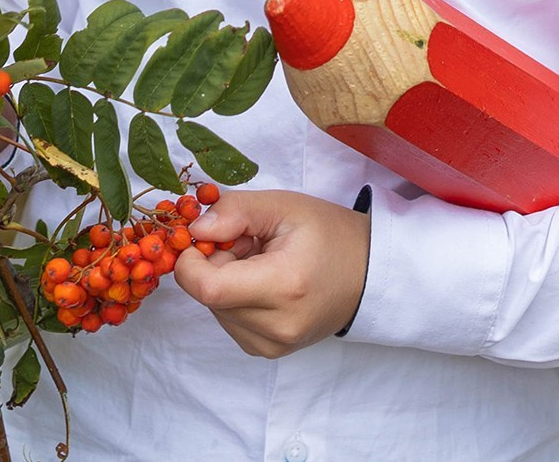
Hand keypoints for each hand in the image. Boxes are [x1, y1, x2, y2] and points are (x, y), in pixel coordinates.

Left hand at [171, 189, 368, 357]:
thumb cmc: (329, 235)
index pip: (208, 288)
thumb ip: (234, 211)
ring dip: (224, 282)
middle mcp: (277, 326)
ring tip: (260, 263)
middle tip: (245, 242)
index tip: (201, 237)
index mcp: (283, 285)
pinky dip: (235, 299)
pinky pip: (230, 322)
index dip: (190, 262)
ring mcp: (273, 345)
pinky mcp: (269, 352)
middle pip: (209, 297)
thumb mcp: (284, 206)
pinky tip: (262, 283)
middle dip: (212, 265)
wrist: (368, 274)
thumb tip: (194, 229)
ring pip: (216, 310)